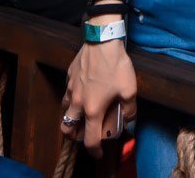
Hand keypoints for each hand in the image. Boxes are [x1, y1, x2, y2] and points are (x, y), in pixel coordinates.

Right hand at [61, 38, 137, 156]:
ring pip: (65, 110)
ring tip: (83, 113)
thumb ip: (130, 108)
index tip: (99, 153)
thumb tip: (129, 118)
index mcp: (93, 110)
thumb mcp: (130, 89)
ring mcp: (71, 89)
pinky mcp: (69, 76)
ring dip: (71, 116)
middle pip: (67, 128)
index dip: (94, 151)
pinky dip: (72, 98)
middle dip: (73, 136)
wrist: (102, 40)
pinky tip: (84, 91)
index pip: (89, 140)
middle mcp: (78, 103)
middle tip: (84, 134)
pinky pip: (67, 92)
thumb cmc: (116, 66)